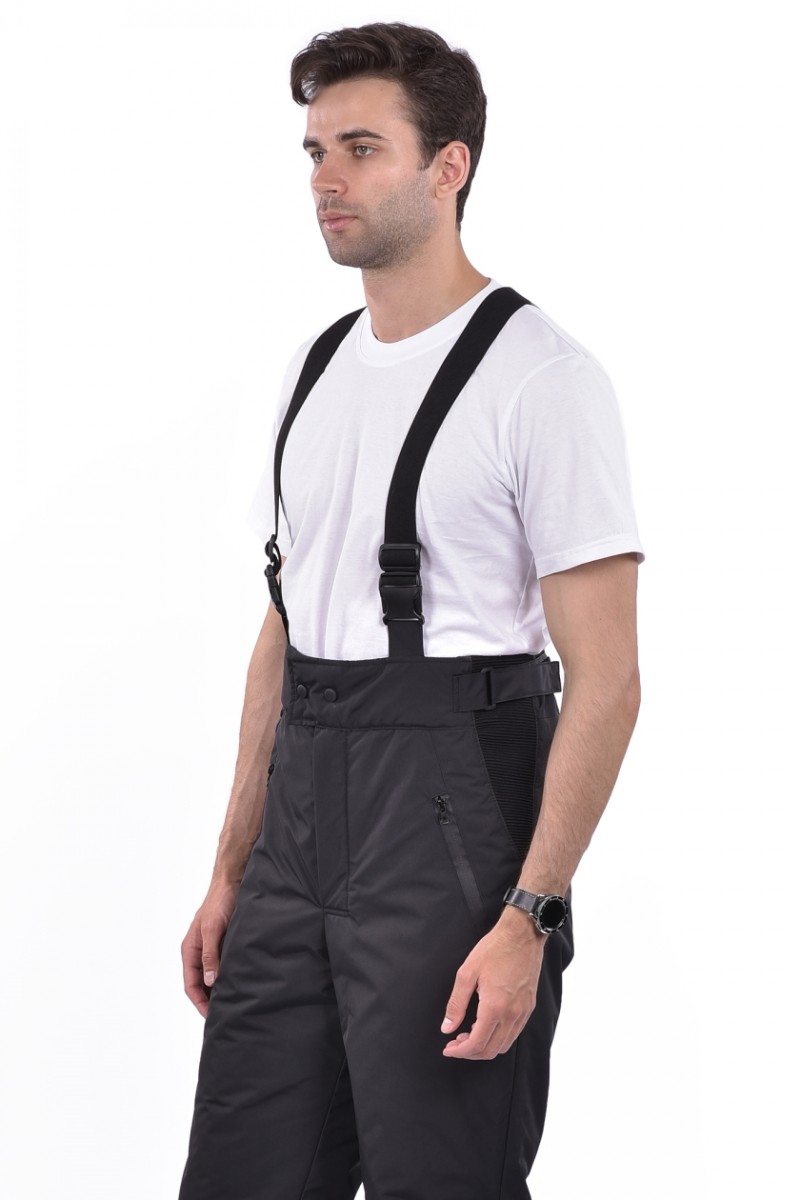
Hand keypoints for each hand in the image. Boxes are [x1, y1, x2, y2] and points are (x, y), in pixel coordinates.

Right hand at [181, 878, 239, 1017]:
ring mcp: (211, 949)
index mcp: (190, 950)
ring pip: (213, 977)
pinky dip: (229, 977)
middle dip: (210, 1001)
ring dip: (220, 990)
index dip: (200, 1002)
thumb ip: (210, 955)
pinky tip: (240, 984)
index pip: (191, 985)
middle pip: (201, 985)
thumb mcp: (212, 929)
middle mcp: (199, 952)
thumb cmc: (219, 902)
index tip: (212, 1016)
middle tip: (226, 1015)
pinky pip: (224, 967)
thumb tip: (210, 981)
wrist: (232, 882)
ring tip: (234, 1004)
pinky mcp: (224, 945)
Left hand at [439, 907, 546, 1059]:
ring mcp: (523, 1012)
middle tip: (455, 1042)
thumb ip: (456, 1004)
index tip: (448, 1049)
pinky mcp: (529, 1007)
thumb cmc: (494, 949)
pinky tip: (486, 1025)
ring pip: (504, 1045)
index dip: (460, 1052)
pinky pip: (514, 1033)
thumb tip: (447, 1027)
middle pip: (490, 1050)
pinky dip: (498, 1038)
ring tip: (469, 1034)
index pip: (477, 1044)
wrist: (522, 934)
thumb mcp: (467, 973)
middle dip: (470, 1052)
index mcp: (494, 1007)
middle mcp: (512, 1014)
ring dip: (485, 1046)